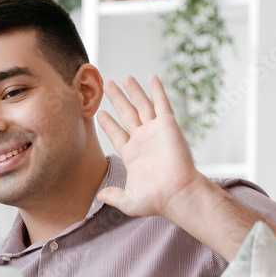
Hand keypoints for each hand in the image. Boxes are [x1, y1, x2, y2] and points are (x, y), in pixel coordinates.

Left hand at [95, 75, 211, 219]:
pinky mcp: (168, 125)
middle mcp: (143, 140)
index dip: (108, 124)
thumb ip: (113, 195)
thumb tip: (99, 195)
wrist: (176, 194)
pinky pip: (161, 103)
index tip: (99, 113)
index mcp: (132, 154)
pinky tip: (151, 78)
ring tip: (124, 77)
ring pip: (141, 105)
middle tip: (107, 85)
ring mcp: (155, 131)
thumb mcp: (127, 200)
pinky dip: (157, 90)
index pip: (116, 134)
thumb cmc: (155, 199)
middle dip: (117, 99)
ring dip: (134, 91)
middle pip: (127, 114)